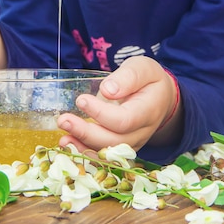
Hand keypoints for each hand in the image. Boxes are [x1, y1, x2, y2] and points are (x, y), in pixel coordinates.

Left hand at [57, 56, 181, 152]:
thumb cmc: (149, 79)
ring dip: (83, 147)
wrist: (160, 97)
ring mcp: (133, 143)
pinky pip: (104, 156)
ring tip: (62, 139)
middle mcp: (142, 132)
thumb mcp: (142, 68)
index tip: (81, 99)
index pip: (125, 119)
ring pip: (108, 153)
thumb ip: (128, 77)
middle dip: (86, 133)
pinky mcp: (122, 148)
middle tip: (63, 120)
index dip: (101, 113)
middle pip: (114, 141)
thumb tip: (108, 90)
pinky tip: (70, 145)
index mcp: (149, 110)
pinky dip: (86, 152)